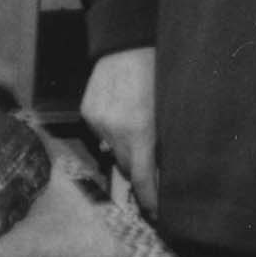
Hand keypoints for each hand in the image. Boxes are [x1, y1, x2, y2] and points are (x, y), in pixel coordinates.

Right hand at [80, 47, 159, 210]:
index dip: (149, 198)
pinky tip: (120, 113)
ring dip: (124, 148)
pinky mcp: (87, 112)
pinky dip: (111, 131)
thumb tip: (160, 166)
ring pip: (112, 150)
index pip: (142, 177)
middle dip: (137, 169)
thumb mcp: (168, 108)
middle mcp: (115, 130)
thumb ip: (162, 139)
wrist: (126, 43)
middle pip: (125, 166)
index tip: (156, 213)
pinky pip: (101, 133)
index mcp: (140, 130)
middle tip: (150, 167)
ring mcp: (98, 122)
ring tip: (135, 128)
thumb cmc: (157, 72)